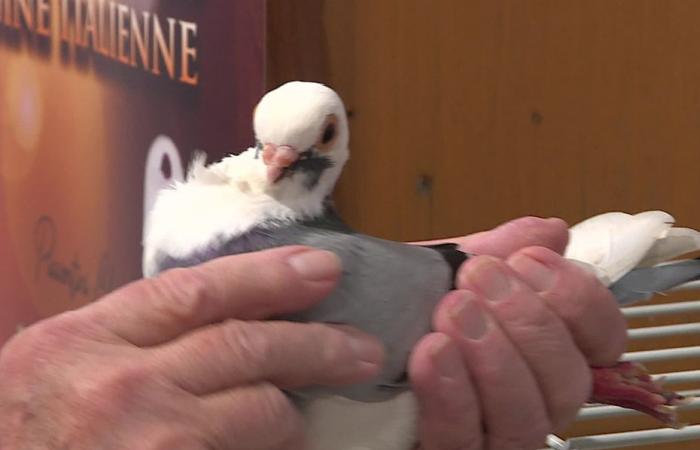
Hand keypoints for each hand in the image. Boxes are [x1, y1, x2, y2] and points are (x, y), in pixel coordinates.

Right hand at [0, 247, 383, 449]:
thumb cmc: (23, 431)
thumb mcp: (58, 364)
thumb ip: (129, 334)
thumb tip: (213, 308)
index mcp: (88, 338)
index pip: (197, 290)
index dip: (267, 274)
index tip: (319, 265)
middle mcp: (122, 383)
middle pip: (242, 343)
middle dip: (315, 342)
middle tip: (362, 347)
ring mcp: (151, 438)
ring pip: (257, 407)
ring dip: (292, 410)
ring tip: (307, 413)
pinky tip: (285, 448)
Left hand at [410, 217, 626, 449]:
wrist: (338, 334)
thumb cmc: (398, 310)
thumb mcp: (442, 273)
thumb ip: (496, 253)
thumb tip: (552, 231)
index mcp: (540, 353)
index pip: (601, 341)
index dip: (580, 299)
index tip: (530, 259)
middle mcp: (529, 400)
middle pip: (568, 382)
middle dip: (530, 322)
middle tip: (479, 276)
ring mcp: (492, 436)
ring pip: (527, 420)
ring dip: (495, 358)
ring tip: (454, 310)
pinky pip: (464, 442)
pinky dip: (452, 394)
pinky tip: (431, 353)